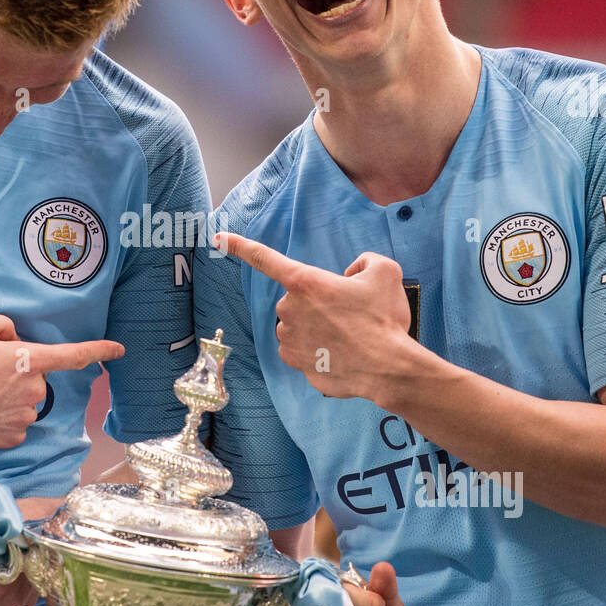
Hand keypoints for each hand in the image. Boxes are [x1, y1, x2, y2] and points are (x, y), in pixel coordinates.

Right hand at [0, 315, 122, 452]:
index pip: (74, 355)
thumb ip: (2, 325)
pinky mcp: (11, 439)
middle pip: (36, 377)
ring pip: (24, 401)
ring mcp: (24, 418)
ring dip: (7, 396)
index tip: (119, 350)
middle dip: (16, 372)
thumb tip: (15, 340)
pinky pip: (14, 422)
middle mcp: (34, 391)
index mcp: (29, 361)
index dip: (99, 350)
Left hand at [214, 233, 411, 404]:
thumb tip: (350, 273)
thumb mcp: (384, 272)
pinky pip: (299, 350)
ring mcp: (289, 339)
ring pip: (296, 326)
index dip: (240, 245)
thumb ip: (363, 261)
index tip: (217, 238)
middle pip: (295, 300)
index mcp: (306, 282)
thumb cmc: (384, 319)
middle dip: (316, 304)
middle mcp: (290, 309)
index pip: (265, 258)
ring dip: (314, 327)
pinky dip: (316, 350)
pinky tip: (338, 352)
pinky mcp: (295, 363)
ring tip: (347, 336)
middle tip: (348, 314)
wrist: (388, 367)